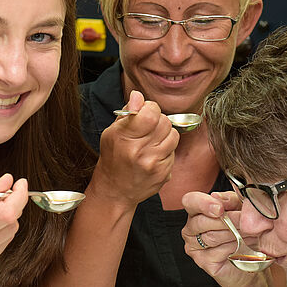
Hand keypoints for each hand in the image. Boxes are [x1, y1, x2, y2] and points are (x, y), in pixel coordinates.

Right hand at [0, 174, 26, 279]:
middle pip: (11, 219)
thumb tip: (8, 181)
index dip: (20, 196)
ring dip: (6, 218)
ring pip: (10, 231)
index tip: (20, 185)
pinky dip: (0, 232)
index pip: (6, 211)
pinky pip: (3, 243)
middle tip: (2, 196)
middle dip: (13, 203)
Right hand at [90, 90, 178, 206]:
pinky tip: (154, 156)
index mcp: (124, 138)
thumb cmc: (113, 158)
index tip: (145, 113)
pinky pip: (173, 152)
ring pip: (173, 136)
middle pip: (165, 122)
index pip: (151, 112)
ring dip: (165, 136)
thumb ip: (128, 112)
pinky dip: (166, 151)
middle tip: (148, 129)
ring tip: (152, 143)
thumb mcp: (112, 132)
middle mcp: (139, 152)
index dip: (151, 108)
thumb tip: (138, 95)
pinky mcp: (164, 174)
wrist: (115, 191)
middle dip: (158, 121)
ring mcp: (153, 164)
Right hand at [182, 191, 266, 286]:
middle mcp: (192, 229)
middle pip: (202, 221)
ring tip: (250, 231)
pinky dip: (235, 248)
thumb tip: (218, 198)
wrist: (253, 255)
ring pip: (212, 237)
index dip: (203, 203)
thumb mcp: (240, 207)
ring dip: (235, 233)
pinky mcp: (204, 262)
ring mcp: (195, 247)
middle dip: (227, 220)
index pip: (190, 201)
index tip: (220, 209)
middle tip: (245, 219)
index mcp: (197, 211)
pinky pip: (218, 252)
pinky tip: (245, 246)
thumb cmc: (244, 228)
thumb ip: (230, 200)